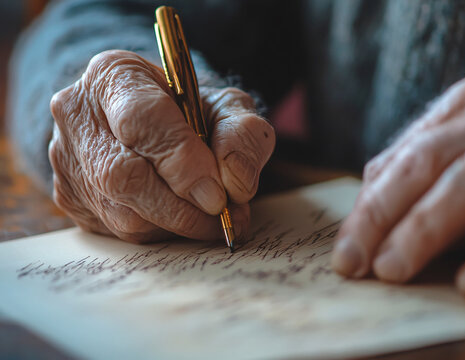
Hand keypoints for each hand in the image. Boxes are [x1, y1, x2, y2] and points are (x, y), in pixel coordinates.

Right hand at [49, 50, 274, 242]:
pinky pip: (118, 231)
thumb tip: (236, 183)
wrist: (154, 124)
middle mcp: (78, 115)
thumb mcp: (227, 108)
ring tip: (213, 219)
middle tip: (223, 217)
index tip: (218, 195)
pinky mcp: (70, 197)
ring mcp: (67, 159)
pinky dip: (161, 233)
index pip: (140, 120)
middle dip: (181, 208)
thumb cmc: (190, 112)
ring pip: (121, 212)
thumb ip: (242, 134)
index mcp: (115, 75)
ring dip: (176, 226)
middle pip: (123, 175)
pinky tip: (185, 220)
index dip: (182, 162)